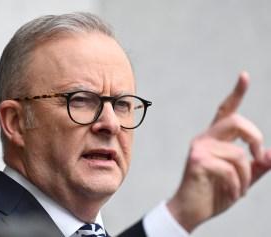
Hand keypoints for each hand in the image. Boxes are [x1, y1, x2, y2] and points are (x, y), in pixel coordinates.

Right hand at [167, 72, 270, 232]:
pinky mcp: (197, 160)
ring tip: (239, 190)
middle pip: (236, 121)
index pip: (226, 111)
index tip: (245, 75)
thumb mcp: (242, 179)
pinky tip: (231, 194)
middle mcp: (205, 138)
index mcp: (215, 139)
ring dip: (246, 177)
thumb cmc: (214, 193)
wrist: (191, 210)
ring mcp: (199, 147)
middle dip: (255, 138)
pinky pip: (230, 169)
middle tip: (259, 157)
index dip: (237, 93)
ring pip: (238, 153)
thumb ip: (257, 166)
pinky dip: (238, 187)